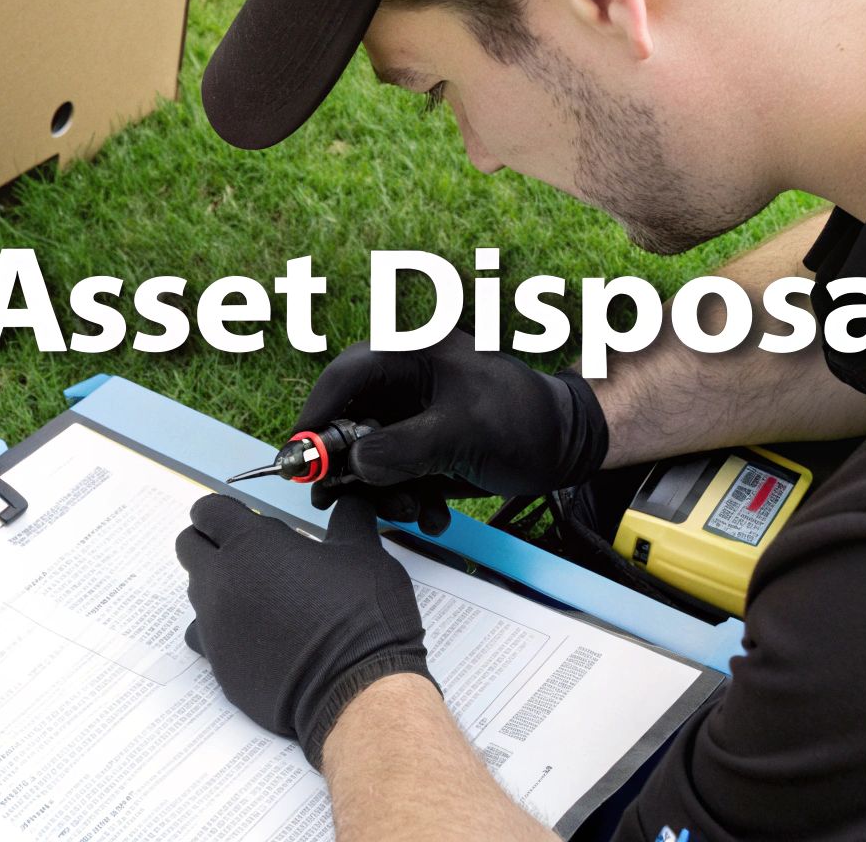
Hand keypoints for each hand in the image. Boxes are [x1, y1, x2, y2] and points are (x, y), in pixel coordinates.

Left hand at [176, 493, 434, 767]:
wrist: (356, 691)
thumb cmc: (361, 617)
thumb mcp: (364, 554)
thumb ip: (349, 519)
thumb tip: (351, 502)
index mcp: (251, 543)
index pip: (208, 510)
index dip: (224, 512)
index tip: (242, 519)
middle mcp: (221, 580)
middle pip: (189, 547)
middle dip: (210, 543)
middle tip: (246, 554)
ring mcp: (214, 625)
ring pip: (195, 592)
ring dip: (216, 586)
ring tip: (258, 598)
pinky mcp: (217, 664)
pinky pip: (203, 637)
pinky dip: (220, 631)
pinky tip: (253, 636)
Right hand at [297, 330, 608, 533]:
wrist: (568, 446)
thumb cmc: (525, 421)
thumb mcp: (462, 433)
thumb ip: (402, 447)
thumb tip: (357, 466)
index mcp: (413, 352)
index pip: (345, 376)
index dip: (315, 416)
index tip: (297, 456)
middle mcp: (405, 380)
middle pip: (348, 420)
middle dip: (349, 466)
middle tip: (338, 498)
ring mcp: (413, 414)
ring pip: (368, 454)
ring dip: (382, 491)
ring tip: (410, 510)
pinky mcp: (423, 444)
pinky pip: (395, 472)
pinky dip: (407, 497)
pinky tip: (433, 514)